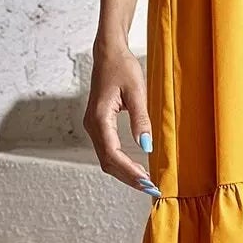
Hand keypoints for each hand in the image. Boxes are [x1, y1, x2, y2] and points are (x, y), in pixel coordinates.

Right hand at [83, 38, 159, 193]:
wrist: (109, 53)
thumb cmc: (122, 67)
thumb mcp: (137, 92)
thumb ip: (141, 120)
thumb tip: (146, 147)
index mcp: (100, 117)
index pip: (112, 153)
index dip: (129, 170)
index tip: (146, 181)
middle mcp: (92, 125)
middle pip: (107, 161)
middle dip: (128, 177)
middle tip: (150, 188)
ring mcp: (93, 126)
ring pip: (106, 159)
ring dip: (124, 172)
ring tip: (145, 182)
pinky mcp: (99, 125)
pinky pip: (107, 150)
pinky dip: (121, 163)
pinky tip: (135, 168)